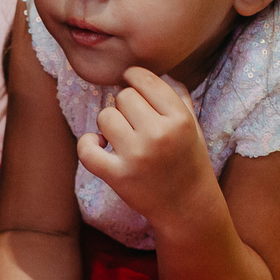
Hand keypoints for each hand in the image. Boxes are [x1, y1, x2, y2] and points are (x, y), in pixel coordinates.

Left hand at [75, 67, 215, 223]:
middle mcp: (159, 135)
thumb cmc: (189, 162)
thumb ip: (177, 96)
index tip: (132, 84)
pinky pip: (86, 148)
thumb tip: (157, 71)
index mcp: (179, 119)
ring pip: (105, 116)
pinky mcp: (118, 176)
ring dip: (109, 124)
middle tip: (135, 122)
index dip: (134, 78)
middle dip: (126, 106)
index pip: (144, 79)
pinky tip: (99, 145)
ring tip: (122, 136)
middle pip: (123, 96)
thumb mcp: (193, 126)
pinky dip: (88, 144)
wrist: (188, 208)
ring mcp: (136, 156)